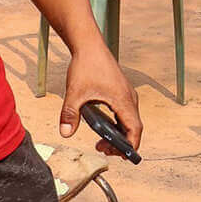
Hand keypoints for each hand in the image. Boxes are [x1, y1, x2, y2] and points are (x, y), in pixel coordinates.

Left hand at [59, 42, 142, 158]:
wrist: (89, 45)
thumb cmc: (86, 66)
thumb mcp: (75, 93)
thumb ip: (70, 114)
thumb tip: (65, 134)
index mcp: (122, 100)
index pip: (134, 129)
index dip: (130, 146)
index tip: (122, 156)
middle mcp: (129, 98)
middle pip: (133, 127)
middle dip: (121, 143)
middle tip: (102, 149)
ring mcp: (127, 94)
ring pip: (130, 120)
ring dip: (119, 134)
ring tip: (101, 143)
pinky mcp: (122, 91)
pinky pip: (126, 113)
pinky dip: (118, 124)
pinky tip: (104, 128)